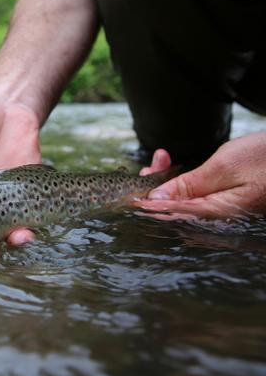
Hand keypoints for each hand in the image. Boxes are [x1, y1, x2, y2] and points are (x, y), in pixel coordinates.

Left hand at [136, 132, 265, 218]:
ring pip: (180, 200)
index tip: (125, 197)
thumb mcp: (224, 167)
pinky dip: (179, 179)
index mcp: (215, 215)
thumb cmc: (265, 158)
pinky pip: (192, 194)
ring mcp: (219, 210)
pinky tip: (170, 164)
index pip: (169, 215)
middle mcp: (215, 217)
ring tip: (160, 159)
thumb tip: (155, 201)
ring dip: (165, 180)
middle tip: (144, 170)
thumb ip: (187, 187)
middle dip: (153, 189)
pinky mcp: (222, 200)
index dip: (145, 206)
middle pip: (171, 210)